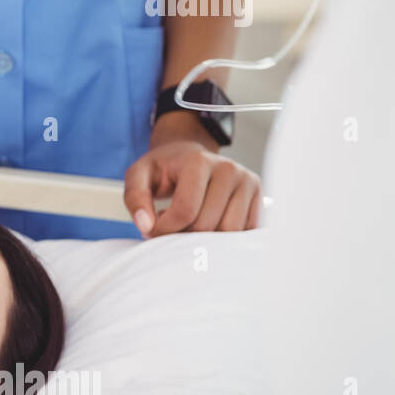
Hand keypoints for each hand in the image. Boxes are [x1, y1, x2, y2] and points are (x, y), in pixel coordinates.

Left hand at [124, 115, 260, 236]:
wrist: (190, 156)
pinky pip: (243, 232)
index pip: (185, 210)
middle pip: (207, 224)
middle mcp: (229, 170)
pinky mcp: (259, 198)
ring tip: (187, 225)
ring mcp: (248, 183)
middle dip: (182, 235)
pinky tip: (207, 226)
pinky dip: (223, 238)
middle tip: (170, 228)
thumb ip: (135, 199)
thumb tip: (147, 226)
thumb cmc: (163, 168)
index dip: (165, 229)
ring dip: (204, 239)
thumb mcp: (138, 176)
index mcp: (200, 161)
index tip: (152, 229)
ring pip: (228, 232)